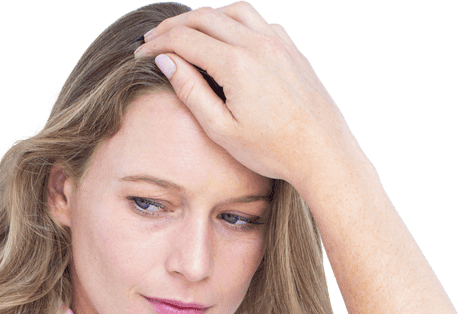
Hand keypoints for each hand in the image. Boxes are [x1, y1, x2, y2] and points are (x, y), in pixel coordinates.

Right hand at [133, 1, 363, 189]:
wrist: (322, 151)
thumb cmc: (272, 150)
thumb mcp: (222, 130)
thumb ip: (191, 92)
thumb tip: (167, 62)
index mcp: (236, 64)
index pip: (184, 40)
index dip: (157, 45)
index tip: (140, 56)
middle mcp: (257, 43)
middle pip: (204, 17)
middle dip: (173, 26)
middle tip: (153, 40)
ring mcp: (277, 41)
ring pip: (231, 10)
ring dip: (204, 17)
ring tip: (186, 33)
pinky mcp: (290, 47)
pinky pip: (256, 20)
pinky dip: (233, 22)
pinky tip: (226, 39)